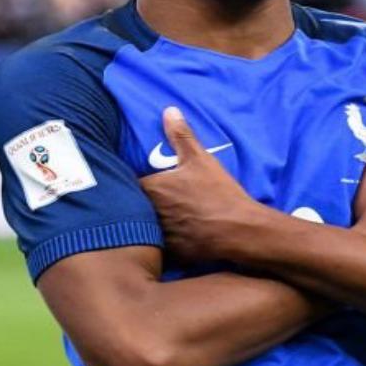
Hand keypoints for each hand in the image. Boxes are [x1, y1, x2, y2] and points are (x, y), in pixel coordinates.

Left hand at [139, 107, 263, 262]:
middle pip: (132, 208)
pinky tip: (171, 238)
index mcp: (151, 188)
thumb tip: (168, 110)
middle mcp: (148, 214)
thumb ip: (181, 135)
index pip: (126, 183)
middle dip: (136, 203)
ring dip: (145, 224)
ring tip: (159, 219)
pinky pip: (157, 248)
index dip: (127, 181)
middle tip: (148, 199)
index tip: (131, 179)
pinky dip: (160, 243)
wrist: (240, 230)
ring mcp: (158, 236)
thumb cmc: (218, 192)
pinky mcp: (170, 254)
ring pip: (143, 229)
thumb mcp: (200, 159)